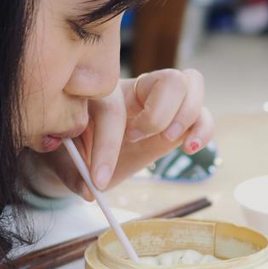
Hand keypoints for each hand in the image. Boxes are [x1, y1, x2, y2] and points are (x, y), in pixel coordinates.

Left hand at [23, 69, 213, 199]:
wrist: (81, 153)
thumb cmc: (71, 150)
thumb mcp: (64, 159)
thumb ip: (73, 173)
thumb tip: (89, 189)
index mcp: (104, 91)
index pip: (112, 106)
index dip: (106, 144)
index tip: (98, 179)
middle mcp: (137, 89)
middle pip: (167, 79)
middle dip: (159, 114)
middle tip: (137, 140)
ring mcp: (162, 103)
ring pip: (191, 84)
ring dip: (185, 116)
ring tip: (169, 142)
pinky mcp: (178, 122)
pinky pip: (203, 114)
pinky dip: (203, 130)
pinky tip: (190, 148)